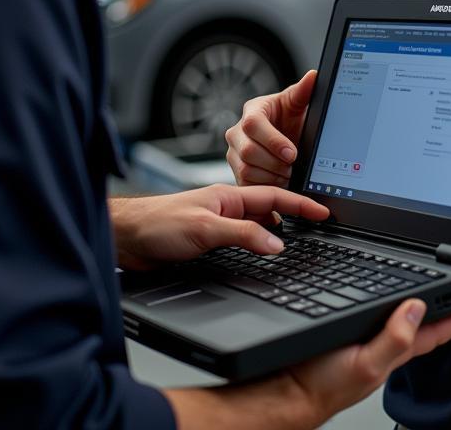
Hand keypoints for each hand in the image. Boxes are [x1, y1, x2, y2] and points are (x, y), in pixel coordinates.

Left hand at [108, 184, 328, 270]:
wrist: (125, 238)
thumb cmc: (157, 224)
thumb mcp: (206, 230)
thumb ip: (242, 234)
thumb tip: (277, 243)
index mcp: (228, 197)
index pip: (274, 196)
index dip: (301, 204)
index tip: (324, 211)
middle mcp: (224, 209)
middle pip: (268, 210)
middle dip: (294, 216)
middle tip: (318, 227)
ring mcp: (216, 224)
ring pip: (255, 227)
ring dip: (275, 232)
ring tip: (297, 241)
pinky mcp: (206, 242)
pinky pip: (241, 241)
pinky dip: (256, 245)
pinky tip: (260, 254)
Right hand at [225, 69, 314, 186]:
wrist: (288, 140)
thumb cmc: (291, 121)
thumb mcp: (298, 106)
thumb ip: (304, 92)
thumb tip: (313, 76)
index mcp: (252, 111)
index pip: (253, 124)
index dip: (273, 140)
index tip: (292, 153)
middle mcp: (237, 132)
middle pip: (248, 151)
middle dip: (275, 162)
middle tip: (294, 166)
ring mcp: (234, 153)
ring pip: (246, 170)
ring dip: (272, 176)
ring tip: (289, 173)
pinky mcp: (236, 173)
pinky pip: (246, 184)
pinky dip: (266, 186)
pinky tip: (280, 181)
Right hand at [281, 299, 450, 425]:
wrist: (287, 392)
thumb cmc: (322, 386)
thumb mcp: (364, 363)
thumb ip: (393, 339)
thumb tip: (416, 309)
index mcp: (392, 352)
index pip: (432, 334)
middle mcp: (381, 347)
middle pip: (419, 328)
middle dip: (439, 312)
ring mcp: (364, 344)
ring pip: (397, 322)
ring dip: (413, 309)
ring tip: (430, 299)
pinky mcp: (346, 339)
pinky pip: (374, 321)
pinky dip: (383, 310)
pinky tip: (382, 307)